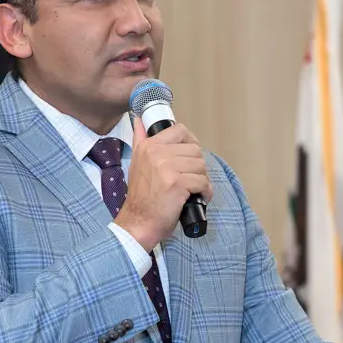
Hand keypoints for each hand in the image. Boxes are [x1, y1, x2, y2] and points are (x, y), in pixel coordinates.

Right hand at [115, 115, 213, 251]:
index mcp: (149, 146)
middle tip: (190, 180)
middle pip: (195, 150)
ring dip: (202, 180)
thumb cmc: (141, 197)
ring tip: (193, 190)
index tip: (188, 158)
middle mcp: (157, 153)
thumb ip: (140, 140)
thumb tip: (139, 119)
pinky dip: (205, 192)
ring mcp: (167, 168)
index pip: (180, 131)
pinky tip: (197, 198)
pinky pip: (203, 181)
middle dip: (197, 167)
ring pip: (201, 165)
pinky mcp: (177, 184)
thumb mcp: (137, 163)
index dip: (190, 143)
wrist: (138, 222)